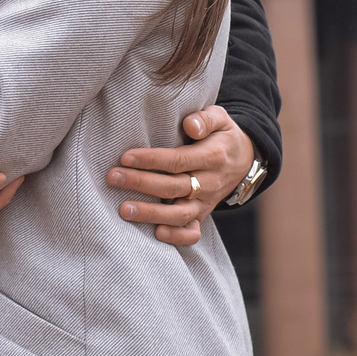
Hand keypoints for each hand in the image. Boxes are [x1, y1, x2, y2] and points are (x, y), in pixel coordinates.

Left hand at [106, 106, 252, 246]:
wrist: (243, 160)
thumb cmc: (222, 135)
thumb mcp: (220, 119)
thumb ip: (205, 119)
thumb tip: (189, 125)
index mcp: (212, 157)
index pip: (177, 160)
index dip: (151, 160)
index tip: (126, 157)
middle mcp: (209, 183)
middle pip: (172, 187)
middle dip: (141, 183)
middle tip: (113, 178)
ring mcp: (206, 202)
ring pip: (178, 214)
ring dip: (151, 214)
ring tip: (124, 210)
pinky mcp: (202, 215)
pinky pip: (192, 233)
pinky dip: (176, 237)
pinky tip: (156, 234)